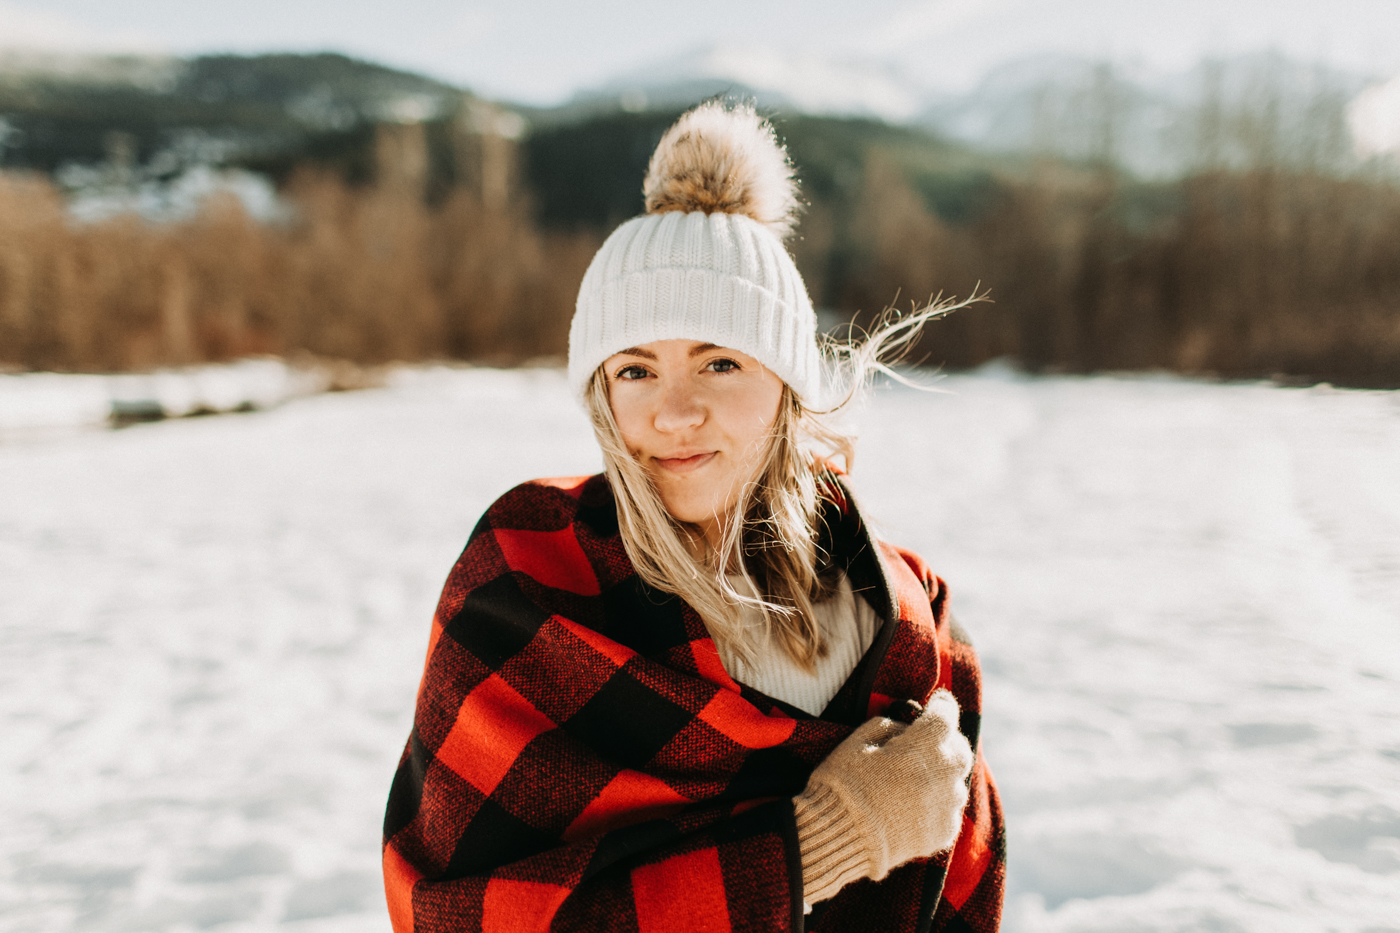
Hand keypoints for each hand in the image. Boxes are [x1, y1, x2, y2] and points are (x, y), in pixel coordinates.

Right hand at [794, 689, 972, 903]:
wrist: (838, 839)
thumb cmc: (842, 785)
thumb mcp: (857, 742)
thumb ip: (889, 728)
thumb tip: (907, 730)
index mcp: (921, 747)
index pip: (945, 716)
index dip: (941, 706)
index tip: (937, 703)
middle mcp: (942, 774)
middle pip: (960, 748)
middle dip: (946, 741)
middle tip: (927, 742)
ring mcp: (946, 806)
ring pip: (957, 781)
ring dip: (942, 773)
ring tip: (915, 778)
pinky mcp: (944, 833)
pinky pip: (949, 809)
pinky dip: (938, 803)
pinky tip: (914, 805)